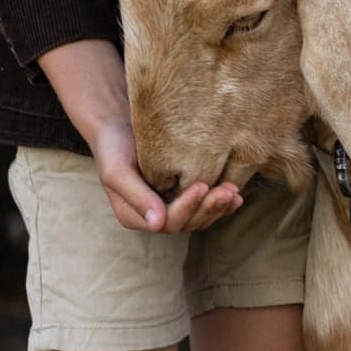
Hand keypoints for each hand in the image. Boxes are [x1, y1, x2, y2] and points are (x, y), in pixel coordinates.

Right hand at [35, 38, 244, 234]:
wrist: (118, 125)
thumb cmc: (114, 145)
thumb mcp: (117, 170)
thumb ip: (136, 197)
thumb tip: (157, 225)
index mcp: (135, 216)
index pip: (167, 222)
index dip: (187, 207)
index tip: (201, 185)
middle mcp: (154, 216)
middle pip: (187, 223)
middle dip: (208, 208)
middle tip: (227, 191)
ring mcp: (170, 206)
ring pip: (199, 217)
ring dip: (217, 207)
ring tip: (233, 192)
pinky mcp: (183, 195)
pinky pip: (204, 206)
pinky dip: (221, 204)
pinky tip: (237, 197)